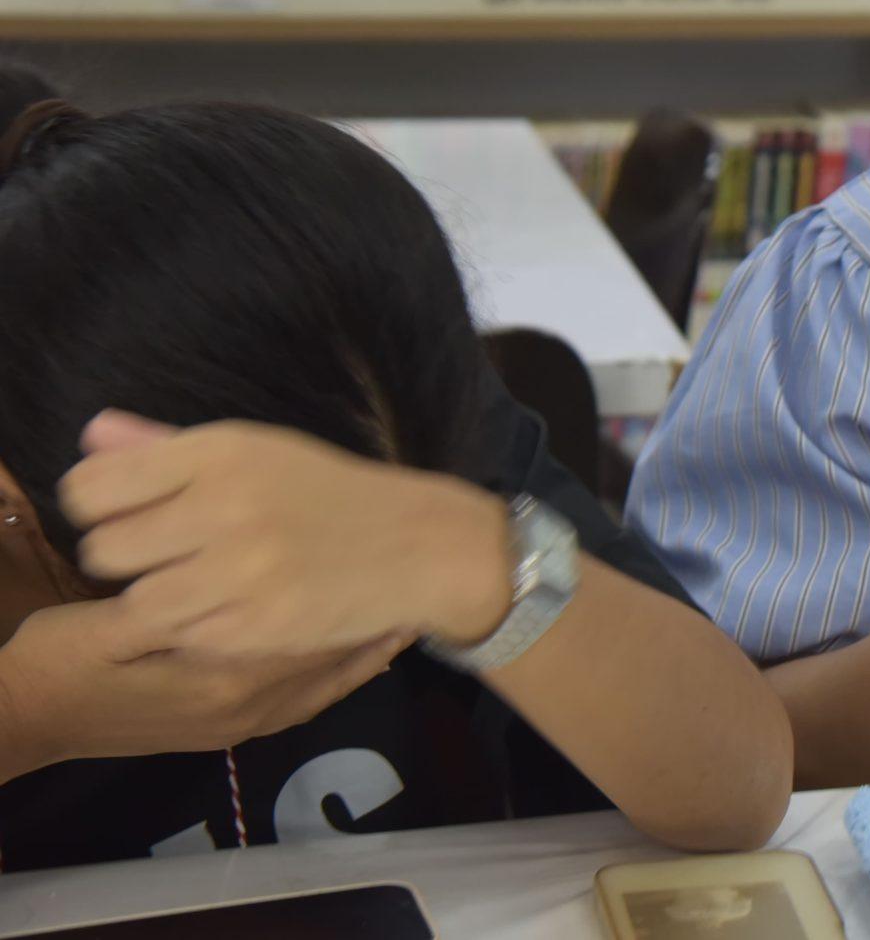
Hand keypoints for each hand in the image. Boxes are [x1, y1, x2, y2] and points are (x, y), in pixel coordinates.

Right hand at [0, 596, 402, 773]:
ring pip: (323, 680)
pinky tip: (365, 654)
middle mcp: (244, 707)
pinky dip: (339, 675)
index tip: (392, 554)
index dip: (350, 593)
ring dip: (361, 644)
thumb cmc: (63, 664)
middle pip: (328, 656)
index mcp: (221, 677)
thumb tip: (216, 571)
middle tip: (418, 581)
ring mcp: (239, 722)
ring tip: (407, 610)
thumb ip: (167, 601)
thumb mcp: (110, 625)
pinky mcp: (228, 727)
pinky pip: (304, 700)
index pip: (309, 631)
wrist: (27, 720)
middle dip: (368, 617)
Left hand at [59, 412, 513, 661]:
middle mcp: (225, 506)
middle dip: (129, 556)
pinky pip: (181, 636)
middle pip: (104, 549)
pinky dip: (195, 628)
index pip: (92, 486)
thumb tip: (92, 435)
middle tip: (171, 553)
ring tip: (201, 583)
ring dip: (159, 597)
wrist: (418, 546)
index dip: (99, 504)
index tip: (129, 511)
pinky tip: (230, 608)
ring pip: (137, 600)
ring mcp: (240, 571)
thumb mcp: (256, 452)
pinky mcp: (253, 627)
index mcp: (221, 452)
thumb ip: (165, 447)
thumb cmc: (328, 494)